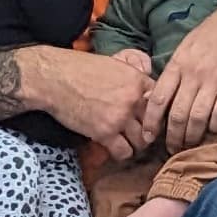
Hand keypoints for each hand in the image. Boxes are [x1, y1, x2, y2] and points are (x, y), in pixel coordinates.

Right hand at [21, 43, 154, 161]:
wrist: (54, 78)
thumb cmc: (81, 69)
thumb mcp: (114, 63)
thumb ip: (134, 72)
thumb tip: (148, 75)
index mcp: (138, 80)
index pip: (162, 103)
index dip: (158, 113)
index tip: (152, 119)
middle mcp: (133, 99)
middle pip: (154, 125)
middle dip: (149, 132)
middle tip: (141, 135)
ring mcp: (119, 118)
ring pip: (142, 142)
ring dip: (136, 145)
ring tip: (129, 143)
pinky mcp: (104, 133)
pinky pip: (124, 152)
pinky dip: (122, 153)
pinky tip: (116, 148)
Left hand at [144, 0, 216, 150]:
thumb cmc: (214, 33)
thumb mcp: (186, 46)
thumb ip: (174, 71)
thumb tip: (156, 95)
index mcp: (178, 63)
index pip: (157, 98)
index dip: (150, 122)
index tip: (148, 136)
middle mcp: (193, 73)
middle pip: (176, 114)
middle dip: (172, 137)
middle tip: (172, 148)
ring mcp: (215, 79)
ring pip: (197, 118)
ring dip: (192, 137)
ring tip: (190, 145)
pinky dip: (216, 127)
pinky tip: (214, 130)